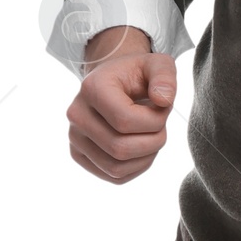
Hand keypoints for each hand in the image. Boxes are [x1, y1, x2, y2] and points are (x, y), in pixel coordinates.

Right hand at [67, 28, 176, 183]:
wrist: (114, 83)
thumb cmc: (137, 75)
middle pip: (120, 149)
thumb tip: (163, 101)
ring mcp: (75, 138)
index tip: (162, 108)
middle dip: (153, 141)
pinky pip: (114, 176)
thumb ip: (165, 77)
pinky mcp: (79, 155)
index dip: (155, 121)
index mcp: (92, 88)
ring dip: (146, 157)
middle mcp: (76, 115)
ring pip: (116, 168)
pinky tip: (142, 147)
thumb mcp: (157, 64)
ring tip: (151, 136)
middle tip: (160, 126)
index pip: (125, 121)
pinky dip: (136, 167)